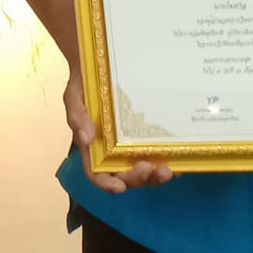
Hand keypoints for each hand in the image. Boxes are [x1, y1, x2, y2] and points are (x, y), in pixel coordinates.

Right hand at [65, 75, 172, 192]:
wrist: (100, 66)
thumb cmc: (84, 85)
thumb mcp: (74, 98)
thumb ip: (77, 117)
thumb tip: (86, 138)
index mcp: (92, 147)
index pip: (96, 172)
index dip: (107, 184)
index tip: (119, 187)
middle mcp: (112, 152)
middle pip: (124, 176)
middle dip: (137, 179)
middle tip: (149, 169)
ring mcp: (130, 145)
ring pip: (142, 170)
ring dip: (154, 176)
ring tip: (167, 171)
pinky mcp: (145, 136)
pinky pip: (156, 154)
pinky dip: (166, 161)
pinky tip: (178, 162)